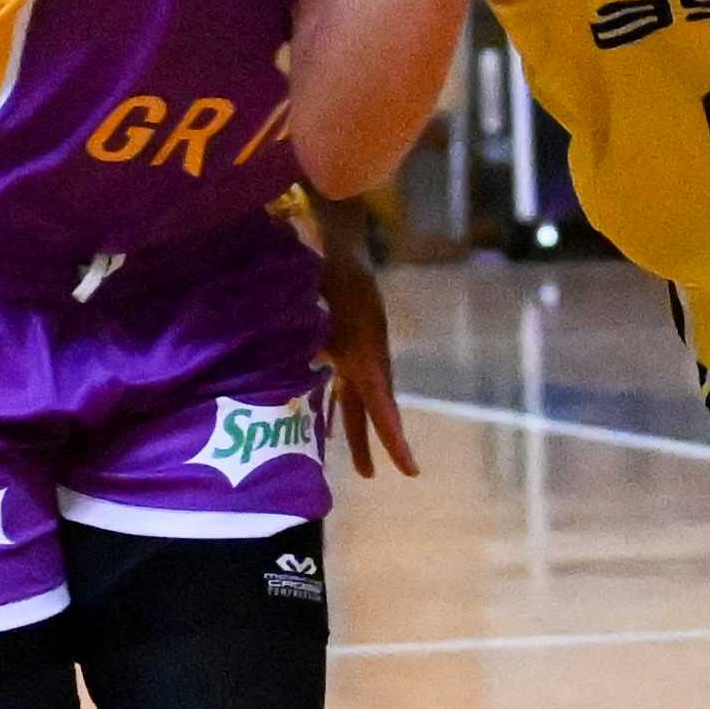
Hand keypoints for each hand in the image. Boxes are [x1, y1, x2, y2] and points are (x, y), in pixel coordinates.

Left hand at [319, 234, 419, 480]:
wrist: (340, 230)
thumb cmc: (326, 257)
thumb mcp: (316, 289)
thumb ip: (307, 318)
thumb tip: (300, 345)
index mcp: (365, 344)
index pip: (382, 400)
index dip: (394, 437)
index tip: (409, 469)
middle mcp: (369, 349)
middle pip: (376, 405)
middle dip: (378, 441)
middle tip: (377, 478)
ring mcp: (360, 345)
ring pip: (362, 396)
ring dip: (359, 428)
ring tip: (360, 466)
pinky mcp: (348, 340)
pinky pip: (348, 381)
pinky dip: (340, 404)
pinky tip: (326, 423)